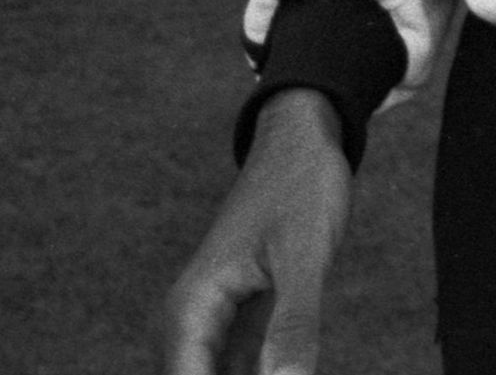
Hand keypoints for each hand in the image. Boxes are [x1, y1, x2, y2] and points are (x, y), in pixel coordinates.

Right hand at [156, 90, 352, 374]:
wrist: (302, 144)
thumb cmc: (299, 188)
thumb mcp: (304, 256)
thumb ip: (294, 326)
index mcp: (191, 308)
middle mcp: (193, 323)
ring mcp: (217, 325)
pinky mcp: (244, 323)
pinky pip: (245, 369)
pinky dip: (268, 373)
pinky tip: (293, 367)